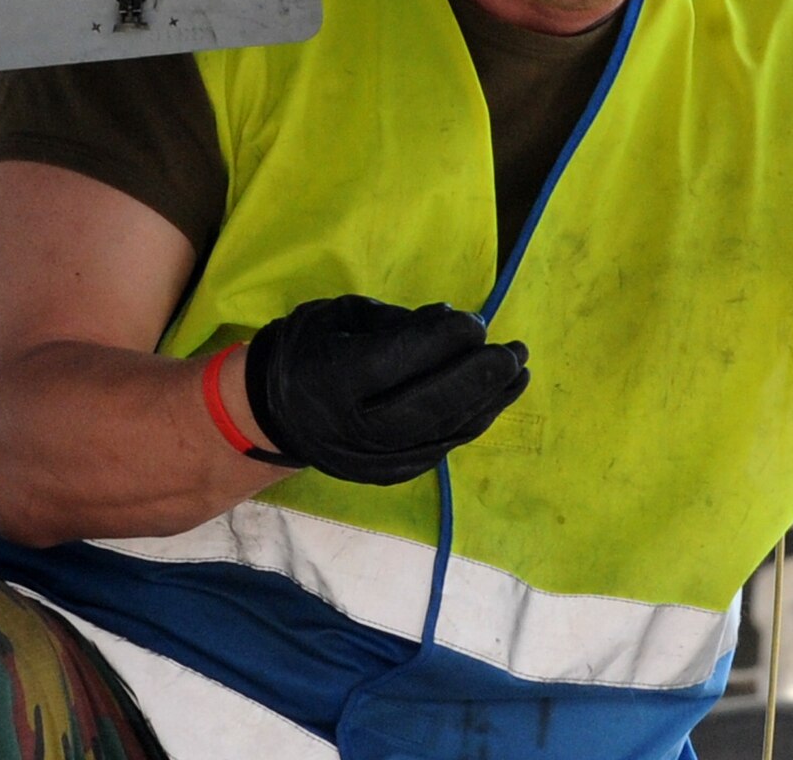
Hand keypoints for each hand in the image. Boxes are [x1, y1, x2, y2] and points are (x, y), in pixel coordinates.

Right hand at [243, 295, 529, 485]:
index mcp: (329, 379)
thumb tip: (453, 320)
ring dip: (487, 402)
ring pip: (440, 434)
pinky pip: (440, 448)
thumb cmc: (312, 349)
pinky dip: (473, 421)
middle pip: (425, 408)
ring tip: (519, 371)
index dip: (441, 342)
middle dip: (476, 379)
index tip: (474, 322)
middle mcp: (349, 428)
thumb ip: (398, 321)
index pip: (394, 363)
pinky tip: (496, 397)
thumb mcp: (342, 317)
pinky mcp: (389, 475)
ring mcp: (370, 460)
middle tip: (513, 353)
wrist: (273, 414)